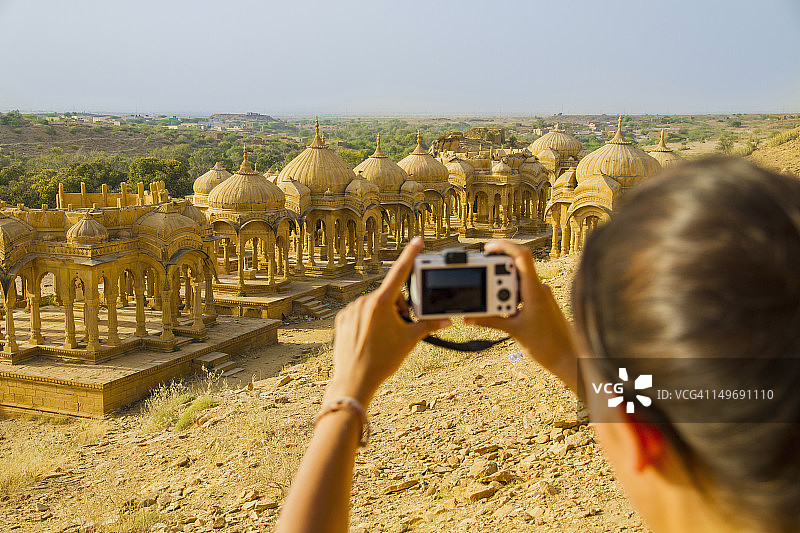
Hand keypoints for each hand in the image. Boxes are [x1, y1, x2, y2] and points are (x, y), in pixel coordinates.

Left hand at [326, 237, 449, 406]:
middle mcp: (364, 301)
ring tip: (385, 338)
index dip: (410, 254)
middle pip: (390, 295)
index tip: (416, 240)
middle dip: (399, 308)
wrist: (354, 380)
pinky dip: (369, 321)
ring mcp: (351, 310)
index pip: (400, 272)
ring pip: (375, 305)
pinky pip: (361, 313)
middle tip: (402, 328)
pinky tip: (371, 338)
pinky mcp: (342, 319)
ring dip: (384, 315)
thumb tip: (447, 320)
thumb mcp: (410, 341)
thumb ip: (429, 325)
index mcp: (381, 302)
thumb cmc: (382, 361)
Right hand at [465, 240, 577, 389]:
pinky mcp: (540, 303)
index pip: (521, 256)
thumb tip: (469, 317)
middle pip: (514, 269)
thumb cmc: (547, 345)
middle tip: (486, 289)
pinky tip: (506, 314)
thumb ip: (489, 320)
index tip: (487, 248)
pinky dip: (509, 300)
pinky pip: (521, 294)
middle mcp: (539, 288)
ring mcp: (541, 295)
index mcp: (534, 290)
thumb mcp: (513, 331)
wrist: (569, 359)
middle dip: (497, 276)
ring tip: (498, 310)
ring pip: (517, 283)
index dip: (504, 247)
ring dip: (502, 292)